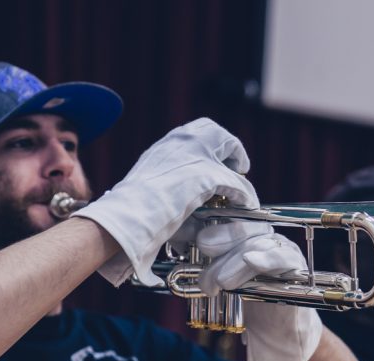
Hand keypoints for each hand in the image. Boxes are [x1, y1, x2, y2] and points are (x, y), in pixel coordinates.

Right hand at [72, 118, 256, 285]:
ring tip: (243, 186)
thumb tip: (176, 203)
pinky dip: (244, 195)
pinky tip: (247, 205)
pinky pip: (237, 184)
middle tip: (237, 168)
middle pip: (215, 132)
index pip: (195, 132)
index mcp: (164, 146)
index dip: (211, 146)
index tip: (217, 162)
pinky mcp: (207, 176)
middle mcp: (180, 141)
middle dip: (229, 148)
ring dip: (238, 170)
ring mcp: (194, 155)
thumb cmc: (131, 212)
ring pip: (229, 151)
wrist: (127, 215)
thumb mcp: (149, 191)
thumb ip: (165, 187)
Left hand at [198, 222, 322, 360]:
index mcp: (246, 236)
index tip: (198, 242)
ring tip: (222, 282)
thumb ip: (208, 269)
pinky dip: (266, 258)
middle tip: (207, 267)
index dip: (215, 226)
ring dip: (236, 261)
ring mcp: (282, 249)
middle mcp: (265, 237)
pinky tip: (251, 260)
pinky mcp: (296, 267)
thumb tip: (186, 261)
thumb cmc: (247, 304)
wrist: (275, 332)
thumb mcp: (222, 284)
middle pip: (243, 229)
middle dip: (222, 245)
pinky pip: (283, 257)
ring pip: (258, 243)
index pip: (230, 220)